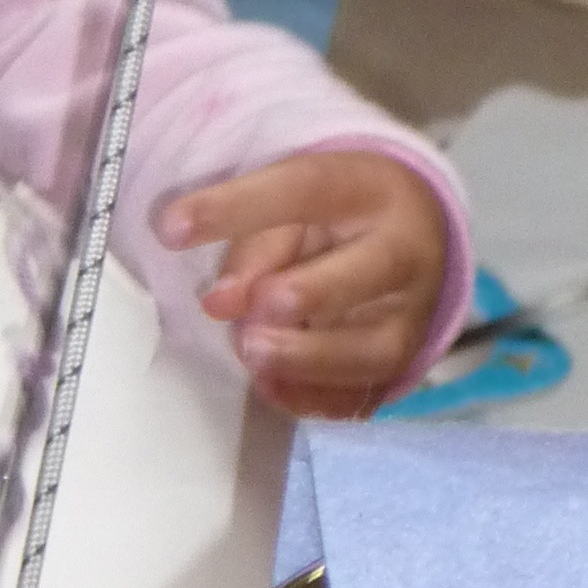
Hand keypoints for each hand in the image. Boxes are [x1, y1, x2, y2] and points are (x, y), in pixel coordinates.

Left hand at [154, 148, 451, 417]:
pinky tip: (271, 387)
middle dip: (305, 297)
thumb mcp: (295, 201)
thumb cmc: (337, 214)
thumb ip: (254, 241)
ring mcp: (414, 314)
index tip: (171, 229)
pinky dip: (315, 398)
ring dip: (307, 359)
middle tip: (246, 320)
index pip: (305, 188)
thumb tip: (220, 302)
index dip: (236, 208)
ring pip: (375, 349)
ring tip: (252, 354)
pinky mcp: (406, 363)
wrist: (416, 235)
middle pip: (368, 272)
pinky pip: (366, 394)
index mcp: (368, 189)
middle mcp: (405, 251)